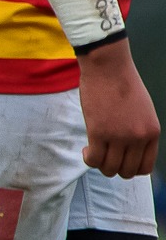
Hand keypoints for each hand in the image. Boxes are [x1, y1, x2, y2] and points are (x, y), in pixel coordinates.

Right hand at [78, 42, 158, 177]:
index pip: (145, 167)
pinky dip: (89, 158)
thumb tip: (127, 150)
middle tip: (104, 155)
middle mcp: (138, 138)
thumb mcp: (143, 111)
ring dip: (100, 164)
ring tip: (94, 150)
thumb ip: (140, 131)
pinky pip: (94, 159)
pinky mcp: (98, 133)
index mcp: (152, 132)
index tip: (119, 159)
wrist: (108, 68)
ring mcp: (119, 136)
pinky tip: (87, 148)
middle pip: (127, 171)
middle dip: (114, 168)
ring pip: (109, 169)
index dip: (130, 167)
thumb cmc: (122, 84)